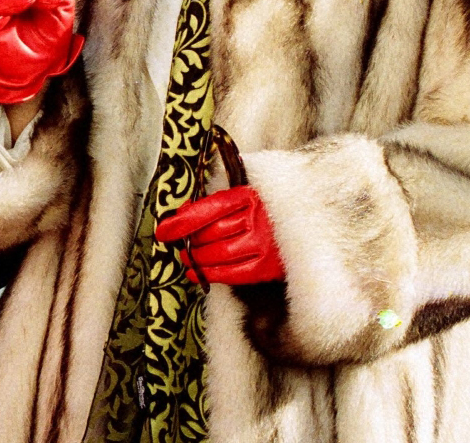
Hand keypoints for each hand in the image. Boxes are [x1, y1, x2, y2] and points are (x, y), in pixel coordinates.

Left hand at [155, 186, 284, 286]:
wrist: (305, 225)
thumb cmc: (265, 209)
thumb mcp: (244, 196)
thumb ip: (215, 204)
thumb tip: (181, 215)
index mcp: (250, 196)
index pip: (210, 209)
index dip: (183, 222)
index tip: (164, 230)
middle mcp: (258, 220)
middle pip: (211, 233)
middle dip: (189, 241)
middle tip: (180, 245)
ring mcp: (264, 245)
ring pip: (218, 254)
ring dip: (196, 258)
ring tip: (187, 258)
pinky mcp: (268, 267)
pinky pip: (232, 274)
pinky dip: (210, 274)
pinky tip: (197, 273)